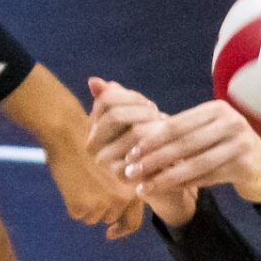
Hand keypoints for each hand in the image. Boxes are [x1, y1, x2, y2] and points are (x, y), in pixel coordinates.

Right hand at [48, 127, 146, 238]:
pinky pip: (77, 214)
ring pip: (93, 218)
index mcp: (135, 186)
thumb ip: (124, 187)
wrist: (67, 132)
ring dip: (85, 205)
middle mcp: (123, 197)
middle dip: (99, 208)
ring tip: (79, 180)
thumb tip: (117, 216)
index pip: (133, 221)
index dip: (122, 229)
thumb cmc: (91, 142)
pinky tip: (70, 183)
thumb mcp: (118, 164)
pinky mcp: (84, 206)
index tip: (110, 233)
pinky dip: (71, 202)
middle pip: (110, 218)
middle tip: (86, 186)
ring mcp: (104, 203)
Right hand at [87, 77, 195, 226]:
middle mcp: (93, 146)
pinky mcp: (122, 176)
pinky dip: (159, 144)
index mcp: (93, 128)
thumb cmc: (149, 143)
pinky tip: (167, 145)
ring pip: (132, 131)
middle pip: (115, 114)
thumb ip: (116, 98)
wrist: (163, 179)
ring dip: (153, 126)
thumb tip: (94, 81)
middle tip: (157, 116)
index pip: (105, 100)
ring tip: (164, 130)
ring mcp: (105, 162)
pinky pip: (143, 151)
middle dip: (142, 111)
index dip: (130, 97)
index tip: (148, 105)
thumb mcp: (133, 117)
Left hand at [122, 99, 260, 205]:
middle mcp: (231, 121)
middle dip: (153, 158)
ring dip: (165, 176)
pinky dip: (185, 184)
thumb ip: (180, 132)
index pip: (177, 124)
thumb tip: (138, 132)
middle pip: (183, 143)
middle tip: (131, 170)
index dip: (151, 139)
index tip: (131, 153)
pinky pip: (207, 177)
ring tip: (143, 185)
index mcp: (217, 109)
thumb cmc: (228, 149)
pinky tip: (166, 190)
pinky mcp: (245, 165)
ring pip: (194, 162)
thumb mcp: (207, 134)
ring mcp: (240, 143)